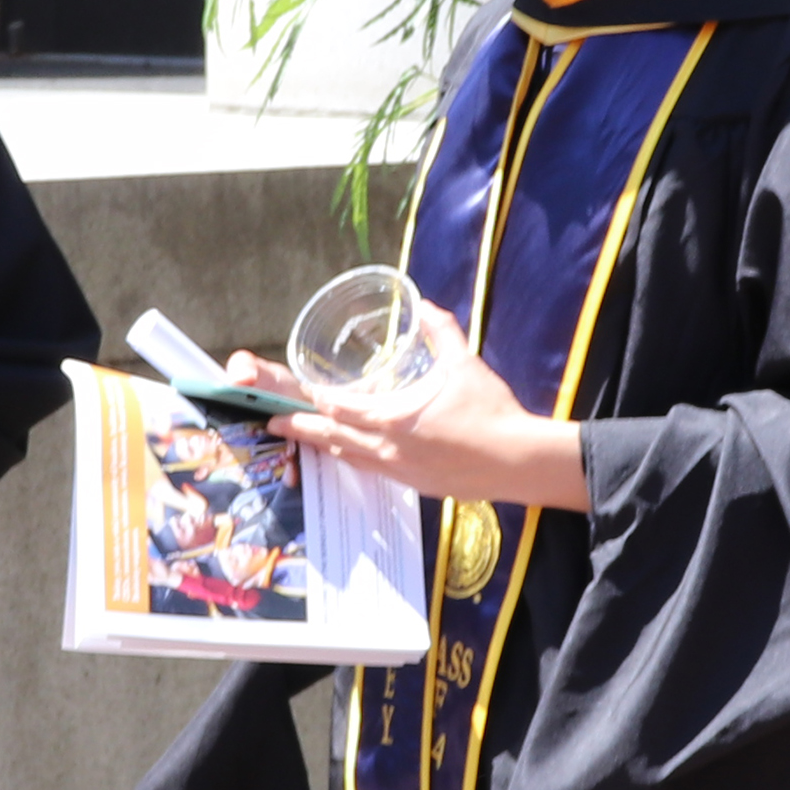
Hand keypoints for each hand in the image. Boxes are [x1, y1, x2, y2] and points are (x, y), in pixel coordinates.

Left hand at [227, 305, 588, 512]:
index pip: (339, 410)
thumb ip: (440, 332)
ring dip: (323, 444)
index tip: (289, 397)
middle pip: (331, 437)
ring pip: (348, 456)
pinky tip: (347, 453)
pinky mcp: (412, 484)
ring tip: (300, 437)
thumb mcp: (464, 364)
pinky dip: (352, 458)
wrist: (517, 461)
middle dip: (299, 428)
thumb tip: (424, 305)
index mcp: (393, 419)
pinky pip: (371, 470)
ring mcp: (398, 470)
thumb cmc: (491, 411)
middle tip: (272, 423)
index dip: (311, 402)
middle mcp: (387, 448)